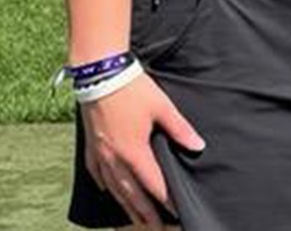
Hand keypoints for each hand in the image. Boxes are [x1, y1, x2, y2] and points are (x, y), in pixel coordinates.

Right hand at [80, 73, 204, 229]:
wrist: (99, 75)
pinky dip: (106, 186)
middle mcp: (115, 159)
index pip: (154, 184)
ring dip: (127, 205)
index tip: (178, 211)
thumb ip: (180, 129)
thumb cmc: (132, 89)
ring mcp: (100, 154)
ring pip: (114, 188)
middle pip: (132, 194)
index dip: (167, 199)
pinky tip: (109, 192)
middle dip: (145, 213)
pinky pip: (97, 174)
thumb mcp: (162, 107)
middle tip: (156, 228)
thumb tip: (198, 146)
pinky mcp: (91, 147)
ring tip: (137, 220)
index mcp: (134, 151)